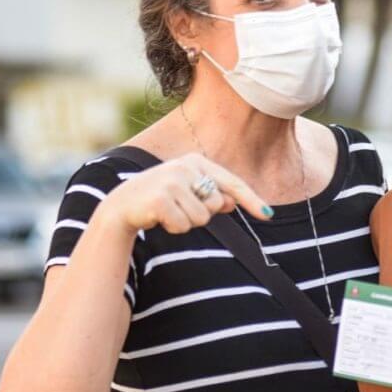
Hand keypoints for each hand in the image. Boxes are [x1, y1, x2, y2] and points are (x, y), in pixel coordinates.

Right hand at [101, 153, 271, 234]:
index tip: (268, 215)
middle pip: (216, 205)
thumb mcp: (188, 194)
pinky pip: (183, 225)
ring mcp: (172, 181)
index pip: (231, 183)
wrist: (123, 205)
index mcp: (196, 163)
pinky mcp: (161, 198)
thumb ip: (212, 196)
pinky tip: (158, 218)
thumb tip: (231, 202)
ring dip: (186, 222)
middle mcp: (185, 167)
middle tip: (178, 208)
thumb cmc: (160, 199)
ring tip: (167, 212)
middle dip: (201, 214)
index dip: (251, 200)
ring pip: (201, 218)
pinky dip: (173, 228)